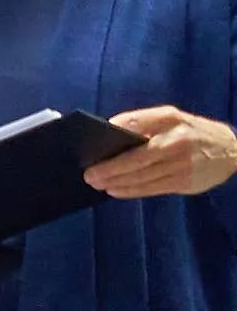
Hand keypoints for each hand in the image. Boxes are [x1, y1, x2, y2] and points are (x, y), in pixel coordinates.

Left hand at [84, 105, 236, 199]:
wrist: (232, 150)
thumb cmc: (191, 132)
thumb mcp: (172, 118)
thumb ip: (142, 121)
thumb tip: (109, 128)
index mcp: (171, 119)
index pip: (136, 125)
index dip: (112, 137)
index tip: (91, 146)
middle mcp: (177, 140)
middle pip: (136, 158)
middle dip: (109, 168)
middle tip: (88, 175)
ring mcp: (182, 163)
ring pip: (142, 176)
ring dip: (116, 182)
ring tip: (97, 183)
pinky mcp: (184, 182)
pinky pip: (151, 189)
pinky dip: (130, 191)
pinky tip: (116, 191)